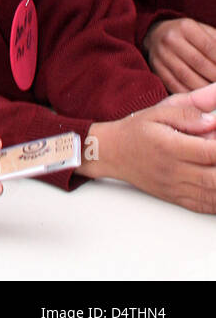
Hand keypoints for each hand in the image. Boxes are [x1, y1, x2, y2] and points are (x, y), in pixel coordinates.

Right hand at [80, 82, 215, 212]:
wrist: (111, 153)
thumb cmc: (135, 130)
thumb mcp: (158, 111)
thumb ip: (188, 111)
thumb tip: (213, 118)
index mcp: (170, 146)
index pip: (209, 151)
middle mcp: (173, 170)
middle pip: (214, 177)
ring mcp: (175, 187)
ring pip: (211, 194)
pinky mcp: (175, 198)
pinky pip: (203, 206)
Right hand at [144, 18, 215, 91]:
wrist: (155, 36)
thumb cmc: (187, 35)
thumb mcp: (202, 31)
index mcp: (186, 27)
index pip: (209, 46)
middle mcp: (171, 40)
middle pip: (199, 63)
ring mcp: (162, 56)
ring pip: (187, 77)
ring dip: (205, 89)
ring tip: (214, 94)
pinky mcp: (157, 70)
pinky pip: (176, 87)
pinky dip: (191, 95)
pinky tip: (201, 97)